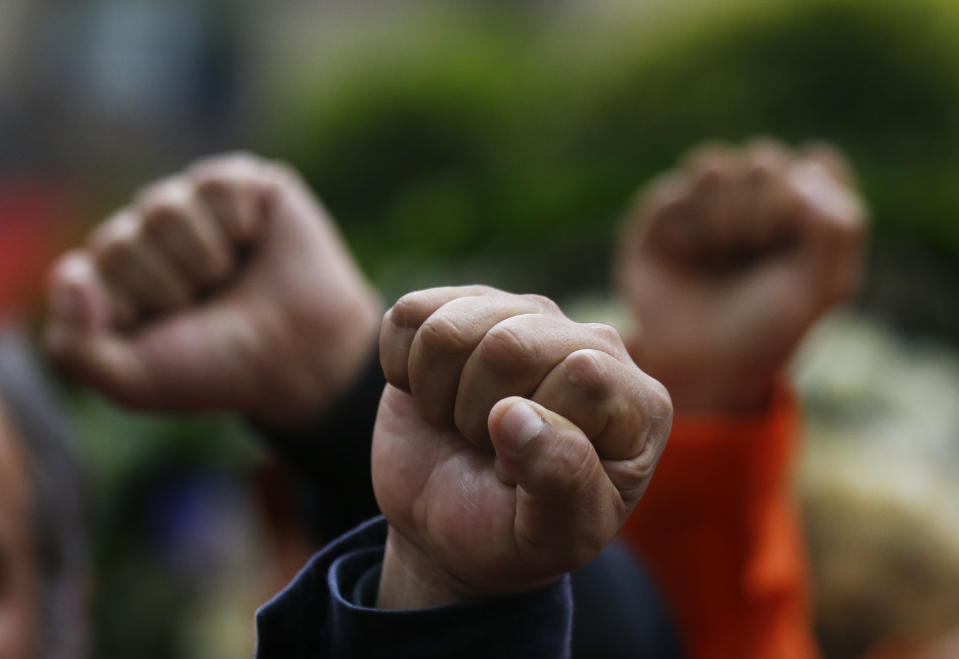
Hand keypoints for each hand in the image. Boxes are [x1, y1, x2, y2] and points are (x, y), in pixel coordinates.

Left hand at [45, 153, 380, 424]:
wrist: (303, 355)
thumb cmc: (220, 367)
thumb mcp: (134, 382)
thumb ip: (74, 346)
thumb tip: (72, 272)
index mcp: (115, 277)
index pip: (85, 272)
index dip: (131, 309)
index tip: (169, 332)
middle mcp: (148, 234)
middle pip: (123, 240)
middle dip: (170, 287)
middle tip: (208, 305)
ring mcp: (193, 205)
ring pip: (162, 209)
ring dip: (204, 258)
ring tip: (231, 276)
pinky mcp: (240, 184)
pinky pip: (214, 184)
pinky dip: (239, 224)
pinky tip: (256, 242)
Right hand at [371, 286, 671, 607]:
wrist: (452, 528)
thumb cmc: (516, 535)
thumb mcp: (556, 538)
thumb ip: (561, 482)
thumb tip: (514, 412)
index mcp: (636, 400)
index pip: (582, 375)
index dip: (537, 433)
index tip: (529, 473)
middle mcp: (587, 342)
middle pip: (508, 345)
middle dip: (479, 416)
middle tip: (490, 450)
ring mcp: (524, 317)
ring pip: (449, 329)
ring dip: (437, 394)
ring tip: (463, 425)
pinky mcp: (463, 308)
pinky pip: (408, 315)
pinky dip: (400, 368)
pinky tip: (431, 396)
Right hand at [615, 139, 866, 412]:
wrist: (700, 366)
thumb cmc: (768, 331)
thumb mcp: (823, 287)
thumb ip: (839, 227)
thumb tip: (805, 175)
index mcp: (801, 210)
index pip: (814, 164)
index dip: (806, 201)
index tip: (795, 245)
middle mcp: (753, 199)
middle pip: (763, 159)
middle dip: (760, 210)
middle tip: (753, 250)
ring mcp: (705, 204)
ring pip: (714, 164)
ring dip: (721, 214)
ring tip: (719, 251)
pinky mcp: (661, 215)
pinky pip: (673, 191)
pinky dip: (686, 226)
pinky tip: (685, 256)